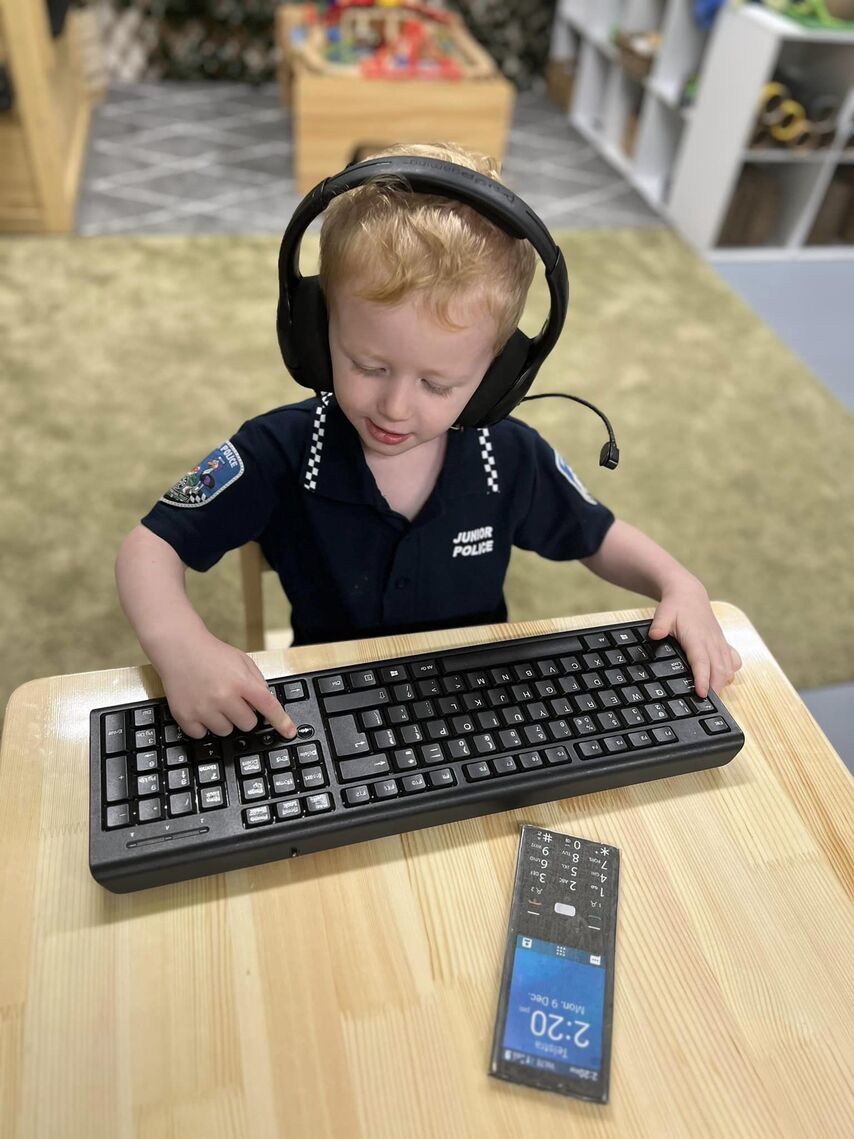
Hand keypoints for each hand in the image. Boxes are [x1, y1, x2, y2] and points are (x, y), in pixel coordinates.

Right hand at [154, 628, 297, 740]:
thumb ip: (257, 682)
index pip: (268, 706)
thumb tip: (266, 705)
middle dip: (244, 714)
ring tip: (214, 701)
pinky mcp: (185, 717)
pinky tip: (200, 707)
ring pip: (226, 731)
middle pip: (248, 724)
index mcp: (241, 681)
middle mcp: (223, 697)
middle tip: (232, 699)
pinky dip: (202, 725)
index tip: (289, 732)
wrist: (179, 648)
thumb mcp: (242, 661)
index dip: (281, 721)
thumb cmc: (212, 654)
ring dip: (223, 720)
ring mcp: (203, 709)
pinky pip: (202, 735)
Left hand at [648, 581, 741, 698]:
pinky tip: (724, 679)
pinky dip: (731, 672)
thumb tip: (654, 635)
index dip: (703, 679)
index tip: (701, 693)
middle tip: (706, 704)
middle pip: (718, 670)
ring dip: (723, 682)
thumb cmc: (676, 606)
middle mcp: (711, 642)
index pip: (702, 662)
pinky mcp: (723, 643)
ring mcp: (719, 643)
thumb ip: (659, 625)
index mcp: (697, 638)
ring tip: (714, 697)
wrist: (689, 594)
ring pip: (728, 667)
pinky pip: (733, 660)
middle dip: (715, 688)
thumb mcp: (663, 613)